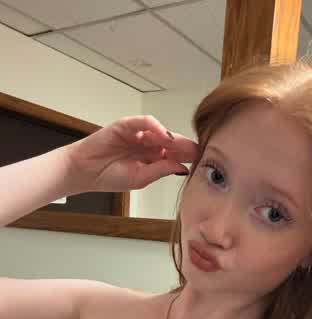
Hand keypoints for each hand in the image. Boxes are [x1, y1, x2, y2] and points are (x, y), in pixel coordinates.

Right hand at [66, 114, 198, 192]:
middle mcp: (148, 145)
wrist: (85, 171)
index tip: (202, 162)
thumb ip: (161, 171)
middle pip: (173, 142)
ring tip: (182, 146)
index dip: (188, 157)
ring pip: (162, 132)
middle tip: (199, 151)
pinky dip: (156, 127)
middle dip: (186, 147)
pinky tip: (164, 136)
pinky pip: (146, 122)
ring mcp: (139, 134)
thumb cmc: (108, 176)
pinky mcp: (127, 125)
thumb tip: (182, 168)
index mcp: (154, 159)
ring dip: (173, 138)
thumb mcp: (140, 178)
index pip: (176, 155)